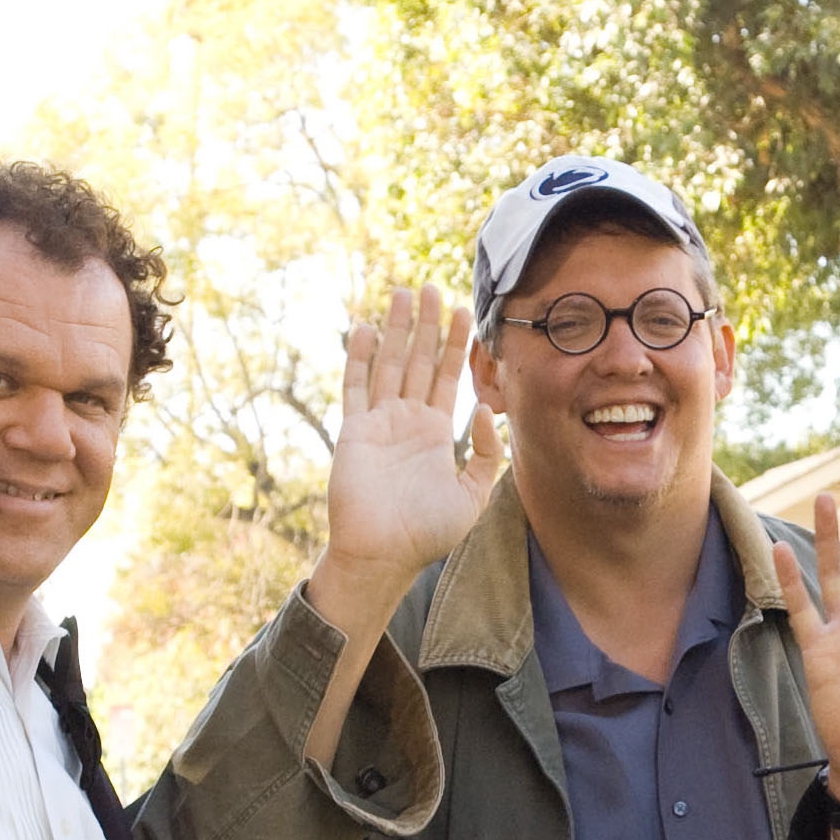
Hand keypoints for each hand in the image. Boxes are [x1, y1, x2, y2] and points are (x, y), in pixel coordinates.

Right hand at [318, 286, 503, 614]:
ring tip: (402, 293)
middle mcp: (407, 420)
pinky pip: (355, 386)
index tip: (464, 310)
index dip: (455, 344)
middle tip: (430, 286)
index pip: (446, 377)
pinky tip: (364, 327)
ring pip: (388, 363)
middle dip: (425, 324)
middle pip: (417, 360)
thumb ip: (484, 452)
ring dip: (395, 328)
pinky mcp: (353, 430)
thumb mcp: (473, 494)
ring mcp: (379, 422)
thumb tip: (486, 409)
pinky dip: (357, 356)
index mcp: (435, 432)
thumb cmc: (428, 532)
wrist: (384, 554)